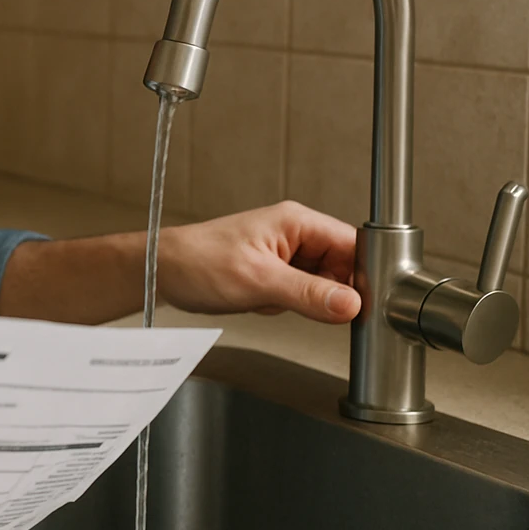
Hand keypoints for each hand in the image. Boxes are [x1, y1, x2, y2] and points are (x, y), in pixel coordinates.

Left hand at [158, 201, 359, 322]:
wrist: (161, 272)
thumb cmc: (198, 262)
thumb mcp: (258, 281)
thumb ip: (308, 294)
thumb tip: (351, 304)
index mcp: (297, 222)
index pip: (354, 245)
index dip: (365, 275)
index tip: (367, 302)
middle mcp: (295, 235)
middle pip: (343, 268)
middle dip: (331, 294)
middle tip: (312, 307)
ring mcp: (285, 255)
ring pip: (322, 285)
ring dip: (305, 302)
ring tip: (274, 299)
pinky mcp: (274, 274)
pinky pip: (300, 295)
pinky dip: (287, 306)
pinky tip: (264, 302)